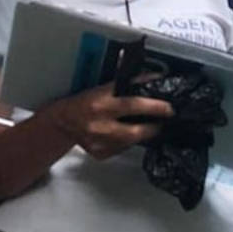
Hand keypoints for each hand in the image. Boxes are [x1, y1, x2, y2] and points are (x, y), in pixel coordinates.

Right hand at [46, 82, 173, 160]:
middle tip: (164, 118)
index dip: (154, 106)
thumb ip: (127, 84)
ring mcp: (98, 142)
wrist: (63, 121)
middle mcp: (99, 124)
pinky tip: (130, 133)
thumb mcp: (104, 88)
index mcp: (100, 103)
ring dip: (144, 133)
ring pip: (130, 142)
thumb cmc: (84, 101)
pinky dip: (129, 141)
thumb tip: (153, 78)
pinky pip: (122, 149)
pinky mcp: (98, 153)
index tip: (169, 107)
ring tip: (150, 125)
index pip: (133, 104)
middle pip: (135, 130)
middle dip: (154, 125)